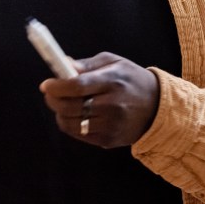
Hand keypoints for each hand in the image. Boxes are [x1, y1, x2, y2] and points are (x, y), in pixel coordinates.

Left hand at [39, 52, 160, 149]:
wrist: (158, 107)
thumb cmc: (131, 80)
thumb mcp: (114, 63)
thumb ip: (87, 65)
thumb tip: (62, 65)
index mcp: (112, 81)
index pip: (77, 86)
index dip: (57, 86)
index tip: (46, 84)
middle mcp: (112, 105)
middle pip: (70, 106)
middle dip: (53, 100)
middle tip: (50, 93)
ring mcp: (110, 125)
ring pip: (70, 123)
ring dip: (60, 113)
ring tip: (64, 104)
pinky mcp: (108, 140)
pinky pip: (79, 134)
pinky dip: (71, 124)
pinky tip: (77, 115)